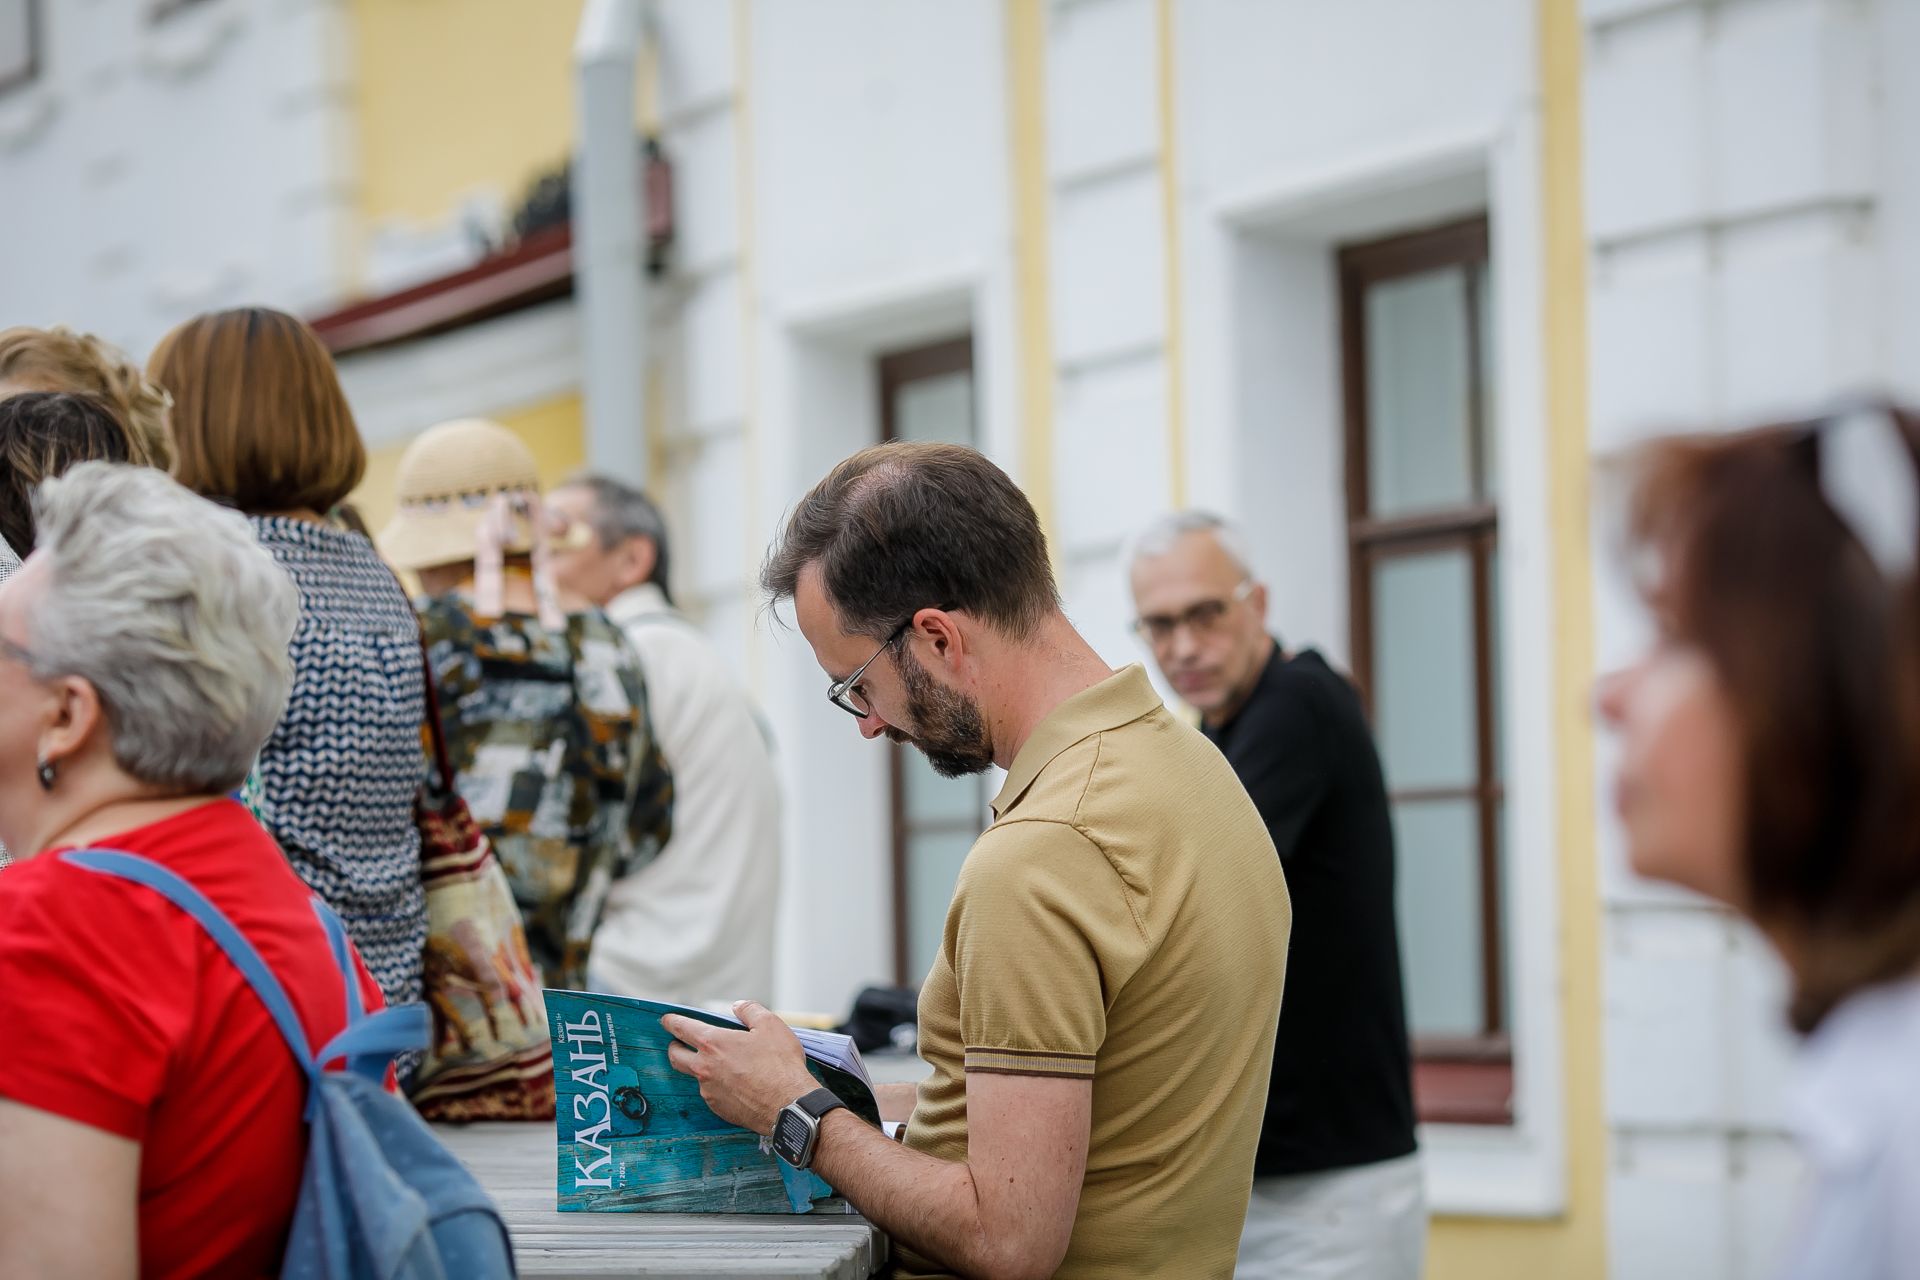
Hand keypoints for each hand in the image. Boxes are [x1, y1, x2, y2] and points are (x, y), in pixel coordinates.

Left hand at [662, 1001, 819, 1135]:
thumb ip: (749, 1010)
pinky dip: (718, 1086)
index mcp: (713, 1044)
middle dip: (674, 1047)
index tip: (667, 1020)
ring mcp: (709, 1091)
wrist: (788, 1105)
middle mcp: (704, 1068)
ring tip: (724, 1064)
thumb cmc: (780, 1065)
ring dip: (702, 1068)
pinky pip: (711, 1093)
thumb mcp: (770, 1025)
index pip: (681, 1028)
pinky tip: (736, 1083)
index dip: (671, 1021)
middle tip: (681, 1043)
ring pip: (695, 1076)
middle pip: (675, 1056)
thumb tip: (737, 1006)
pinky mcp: (718, 1108)